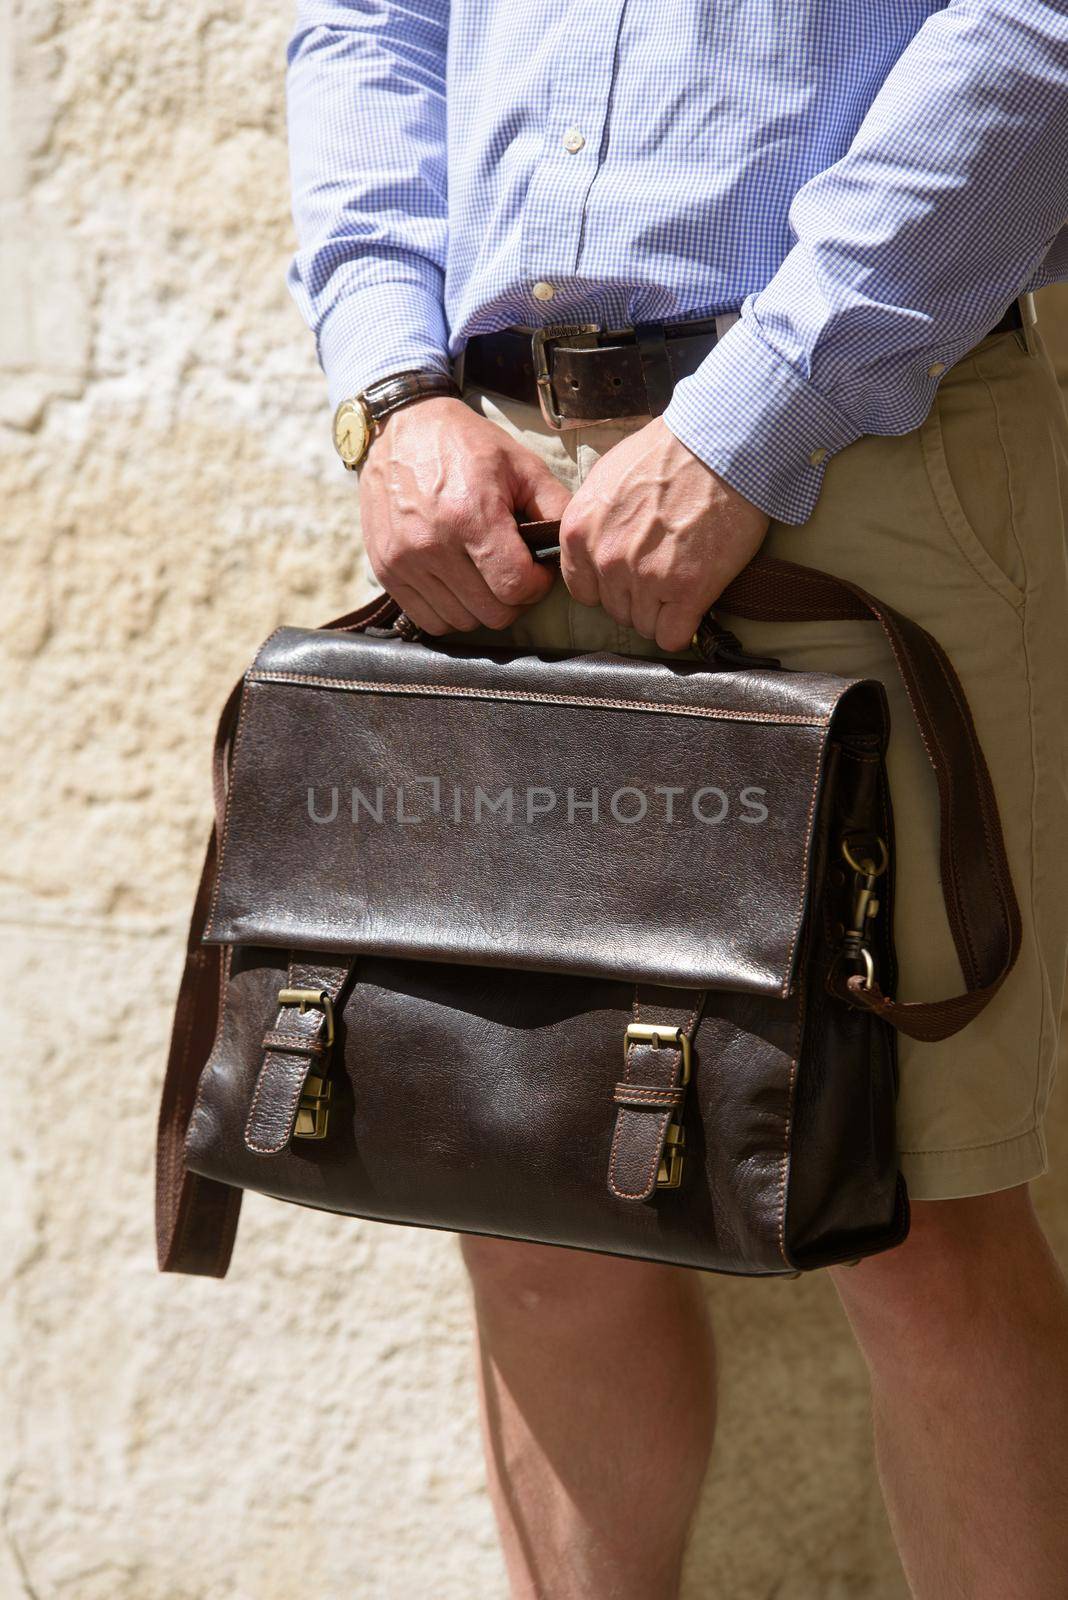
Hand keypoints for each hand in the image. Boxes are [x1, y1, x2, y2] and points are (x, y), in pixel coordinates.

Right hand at [358, 395, 571, 633]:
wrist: (399, 428)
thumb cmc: (465, 445)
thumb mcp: (521, 464)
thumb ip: (555, 507)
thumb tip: (571, 551)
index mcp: (471, 515)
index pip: (515, 587)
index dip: (537, 585)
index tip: (537, 570)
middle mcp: (433, 543)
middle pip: (492, 612)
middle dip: (513, 599)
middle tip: (513, 573)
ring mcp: (404, 560)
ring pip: (462, 621)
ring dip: (482, 606)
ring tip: (485, 576)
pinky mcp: (386, 569)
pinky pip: (429, 620)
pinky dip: (450, 611)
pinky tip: (458, 584)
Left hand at [558, 417, 770, 651]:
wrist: (721, 446)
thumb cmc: (669, 451)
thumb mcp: (608, 476)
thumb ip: (594, 520)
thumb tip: (595, 544)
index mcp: (579, 532)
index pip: (582, 591)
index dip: (608, 586)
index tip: (629, 575)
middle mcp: (606, 560)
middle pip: (615, 610)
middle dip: (638, 597)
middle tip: (665, 570)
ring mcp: (645, 579)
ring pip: (644, 626)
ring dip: (663, 612)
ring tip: (684, 581)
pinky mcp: (686, 591)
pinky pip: (672, 637)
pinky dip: (683, 629)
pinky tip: (694, 605)